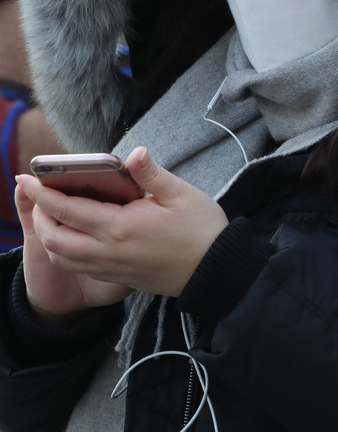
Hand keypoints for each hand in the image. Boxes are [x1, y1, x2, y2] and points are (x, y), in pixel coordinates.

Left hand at [16, 147, 228, 307]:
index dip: (41, 193)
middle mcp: (110, 251)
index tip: (27, 176)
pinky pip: (81, 268)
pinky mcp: (120, 279)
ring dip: (50, 237)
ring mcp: (113, 268)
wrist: (216, 271)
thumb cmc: (202, 230)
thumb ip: (151, 173)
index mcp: (121, 227)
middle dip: (38, 217)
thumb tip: (133, 153)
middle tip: (40, 196)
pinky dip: (66, 253)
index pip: (66, 209)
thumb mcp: (181, 193)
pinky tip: (76, 236)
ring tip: (52, 216)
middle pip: (54, 239)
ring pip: (63, 258)